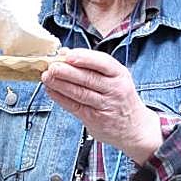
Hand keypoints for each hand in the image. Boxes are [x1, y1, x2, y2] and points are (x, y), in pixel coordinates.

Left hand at [41, 48, 162, 163]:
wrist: (134, 127)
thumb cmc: (120, 97)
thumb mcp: (115, 77)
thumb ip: (92, 65)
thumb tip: (65, 52)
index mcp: (119, 74)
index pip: (103, 63)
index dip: (84, 58)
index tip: (67, 54)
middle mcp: (114, 89)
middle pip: (89, 78)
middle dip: (67, 71)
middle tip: (52, 66)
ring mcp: (105, 105)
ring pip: (80, 93)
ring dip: (60, 84)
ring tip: (47, 77)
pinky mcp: (95, 119)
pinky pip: (75, 106)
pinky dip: (61, 98)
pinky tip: (51, 90)